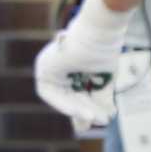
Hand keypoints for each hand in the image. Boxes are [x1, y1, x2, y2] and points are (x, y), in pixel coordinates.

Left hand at [33, 0, 125, 130]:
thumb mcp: (103, 79)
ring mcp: (46, 66)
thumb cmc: (104, 49)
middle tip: (99, 121)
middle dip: (84, 111)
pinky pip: (50, 94)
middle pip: (68, 97)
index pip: (75, 93)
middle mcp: (55, 65)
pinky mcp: (44, 68)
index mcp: (69, 65)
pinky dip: (65, 104)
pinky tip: (81, 112)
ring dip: (77, 110)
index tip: (98, 119)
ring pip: (60, 97)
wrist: (100, 30)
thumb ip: (101, 98)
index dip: (86, 107)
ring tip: (94, 119)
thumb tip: (107, 119)